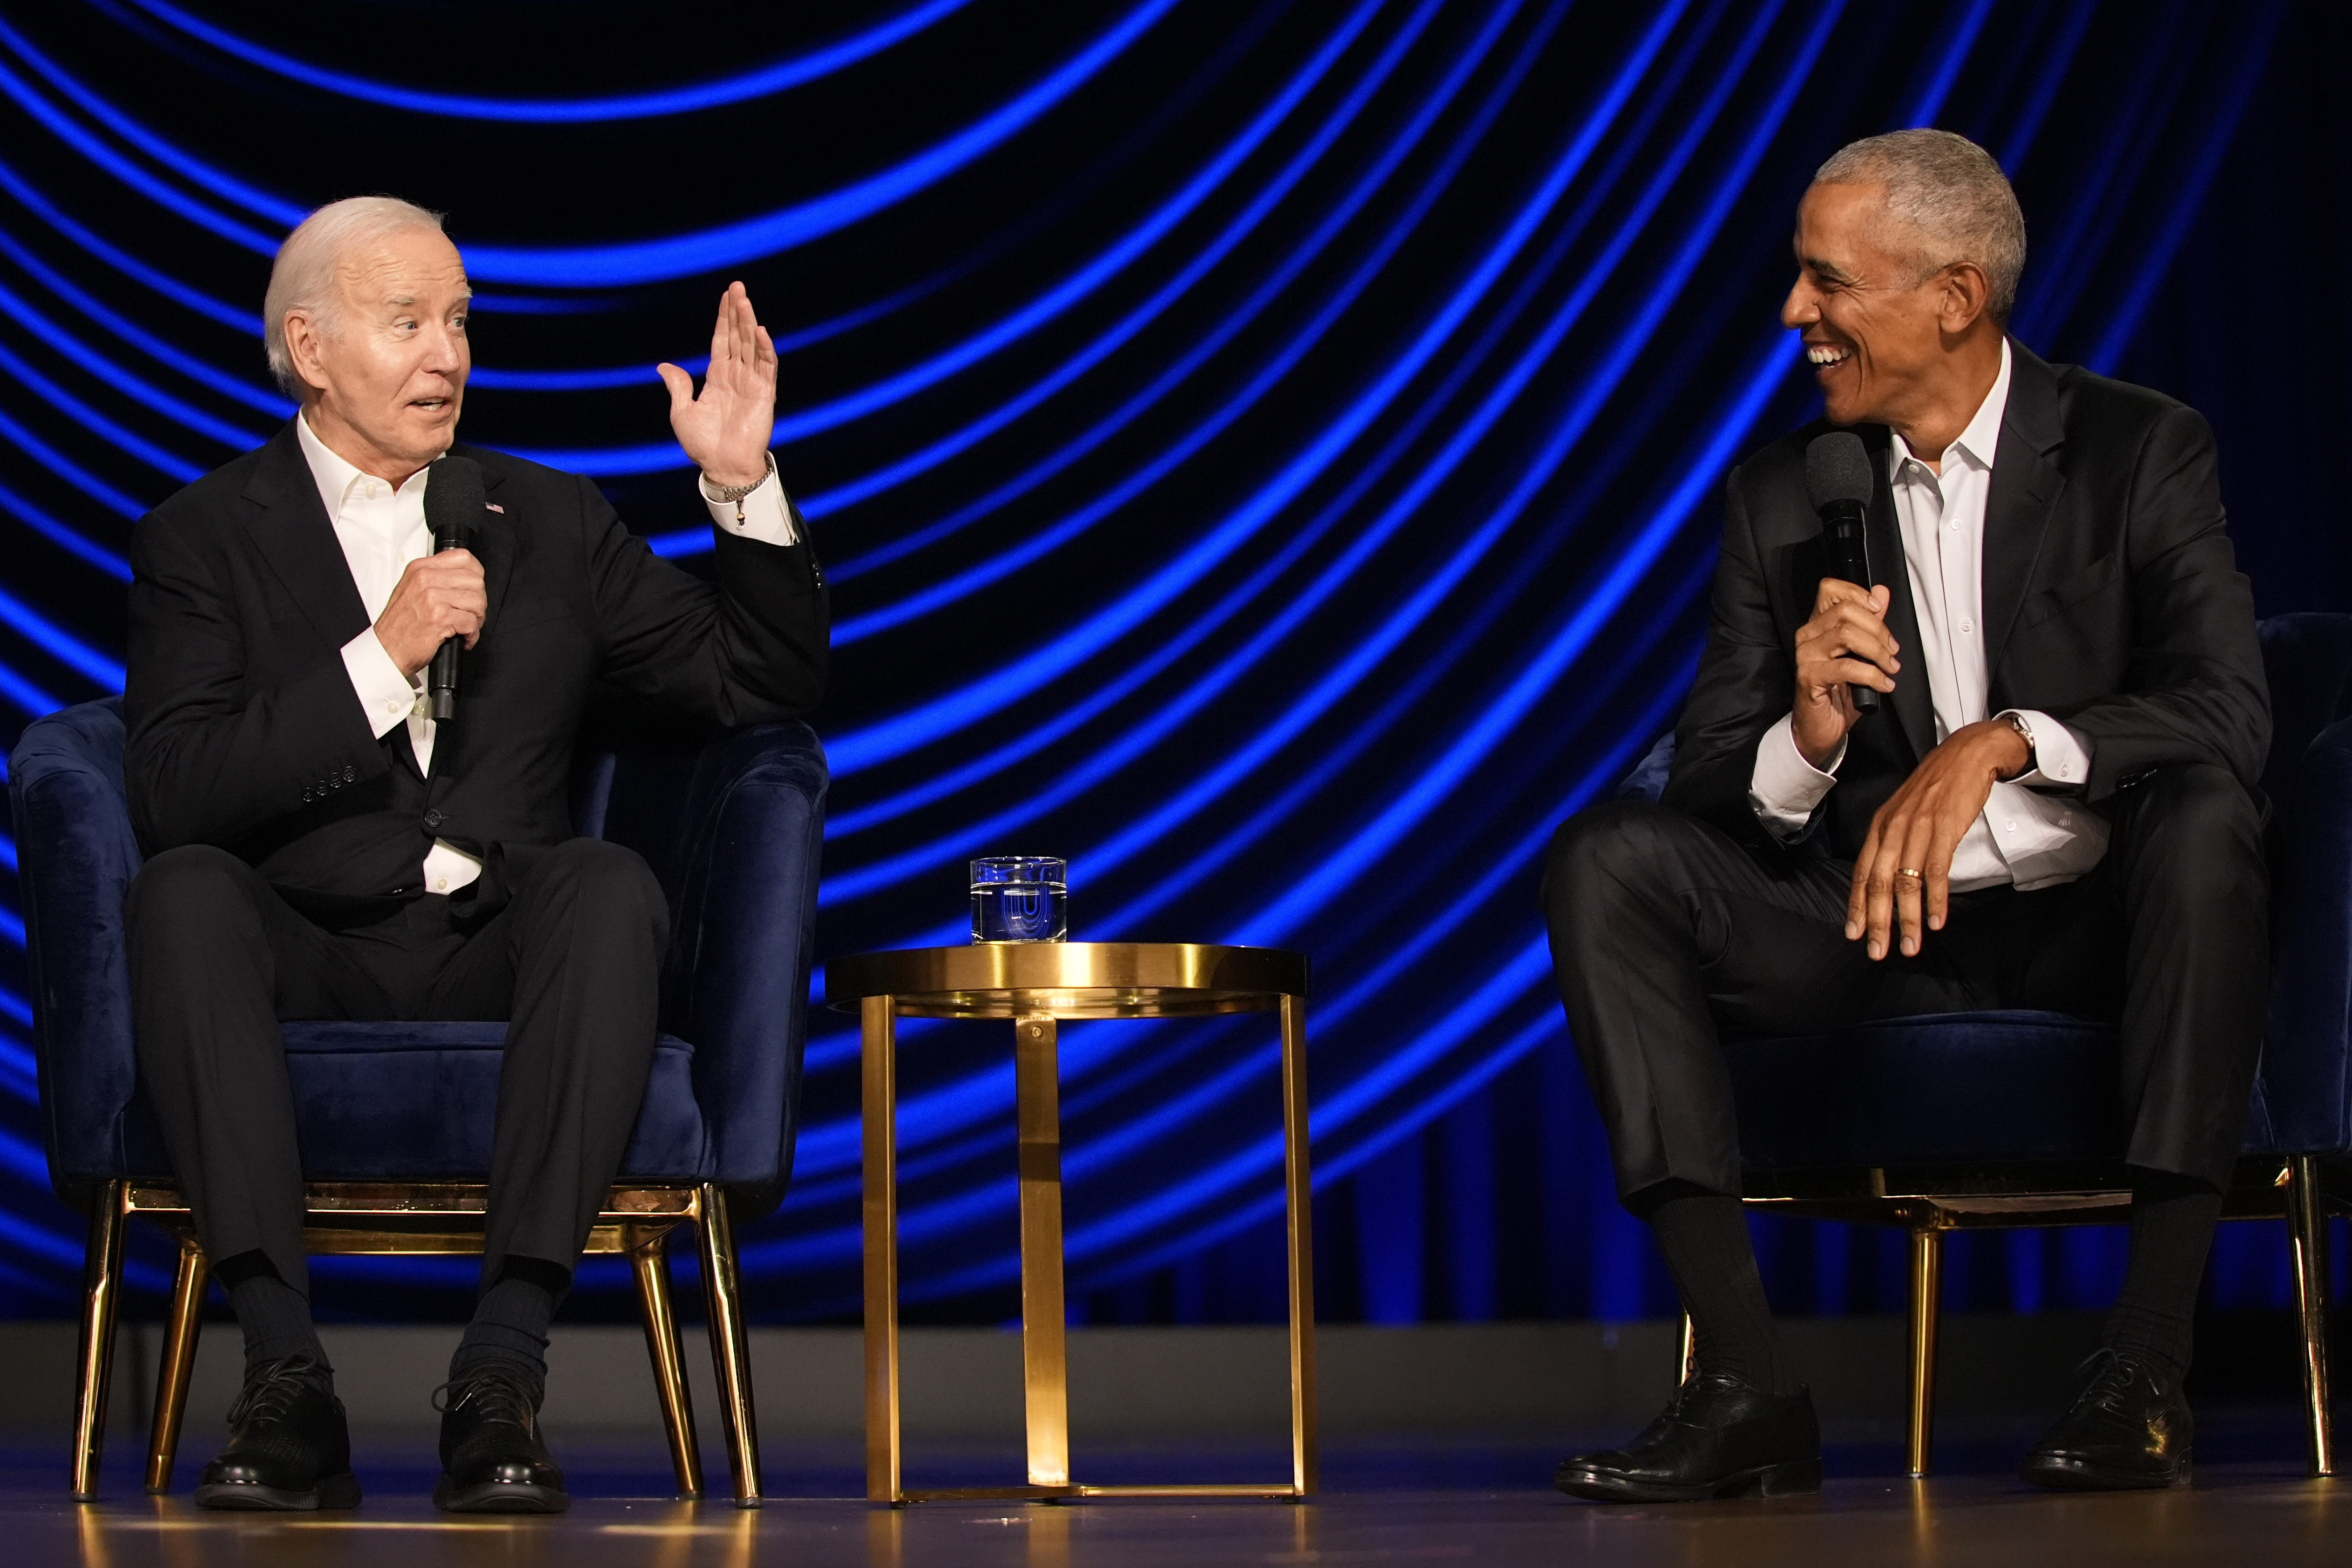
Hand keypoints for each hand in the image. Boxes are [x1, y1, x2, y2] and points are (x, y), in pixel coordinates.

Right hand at [374, 549, 485, 677]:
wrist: (387, 649)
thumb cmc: (400, 624)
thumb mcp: (412, 589)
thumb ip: (436, 578)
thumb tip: (465, 577)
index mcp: (420, 568)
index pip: (463, 558)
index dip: (476, 575)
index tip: (474, 589)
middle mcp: (425, 579)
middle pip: (475, 581)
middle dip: (479, 601)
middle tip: (471, 614)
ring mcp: (432, 597)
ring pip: (477, 601)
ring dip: (477, 619)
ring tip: (466, 627)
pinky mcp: (439, 617)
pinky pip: (471, 623)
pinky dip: (472, 635)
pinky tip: (463, 638)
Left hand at [659, 280, 776, 489]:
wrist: (722, 467)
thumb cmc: (702, 444)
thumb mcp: (681, 411)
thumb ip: (677, 386)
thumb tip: (663, 366)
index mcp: (717, 377)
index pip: (722, 339)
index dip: (723, 317)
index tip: (725, 295)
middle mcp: (736, 375)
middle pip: (737, 336)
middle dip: (737, 311)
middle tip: (737, 286)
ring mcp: (751, 383)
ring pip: (751, 345)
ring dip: (749, 322)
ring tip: (745, 299)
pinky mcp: (764, 394)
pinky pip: (766, 367)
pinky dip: (764, 349)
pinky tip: (760, 332)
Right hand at [1792, 578, 1898, 767]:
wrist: (1821, 727)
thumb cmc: (1840, 692)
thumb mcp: (1863, 654)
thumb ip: (1871, 622)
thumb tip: (1882, 593)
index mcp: (1819, 625)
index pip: (1830, 589)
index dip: (1858, 594)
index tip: (1879, 610)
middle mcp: (1808, 635)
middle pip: (1845, 610)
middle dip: (1878, 629)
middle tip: (1892, 650)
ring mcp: (1806, 655)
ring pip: (1846, 634)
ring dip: (1877, 651)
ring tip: (1890, 667)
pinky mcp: (1809, 676)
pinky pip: (1846, 667)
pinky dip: (1872, 675)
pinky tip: (1883, 684)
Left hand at [1847, 718, 2031, 959]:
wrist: (1967, 754)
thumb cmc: (1937, 787)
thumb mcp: (1905, 812)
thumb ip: (1894, 843)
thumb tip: (1887, 878)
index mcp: (1880, 826)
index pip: (1862, 873)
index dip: (1857, 906)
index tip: (1854, 934)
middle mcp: (1893, 829)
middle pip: (1880, 883)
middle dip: (1877, 922)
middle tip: (1877, 952)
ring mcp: (1918, 828)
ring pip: (1906, 882)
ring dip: (1908, 919)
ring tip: (1911, 946)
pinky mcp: (1945, 828)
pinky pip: (1936, 871)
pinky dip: (1936, 899)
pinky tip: (1937, 921)